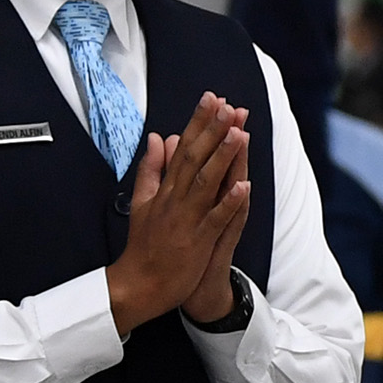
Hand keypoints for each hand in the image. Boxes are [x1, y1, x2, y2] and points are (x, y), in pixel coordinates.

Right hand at [106, 94, 249, 333]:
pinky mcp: (197, 241)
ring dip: (222, 158)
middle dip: (212, 131)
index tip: (212, 98)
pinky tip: (243, 185)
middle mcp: (175, 199)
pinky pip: (215, 219)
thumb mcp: (142, 202)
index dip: (198, 123)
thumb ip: (151, 169)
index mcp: (164, 189)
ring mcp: (187, 219)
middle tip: (228, 104)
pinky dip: (228, 202)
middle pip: (195, 159)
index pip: (184, 148)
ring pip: (207, 183)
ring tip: (238, 133)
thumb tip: (159, 138)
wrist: (138, 284)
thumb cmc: (144, 244)